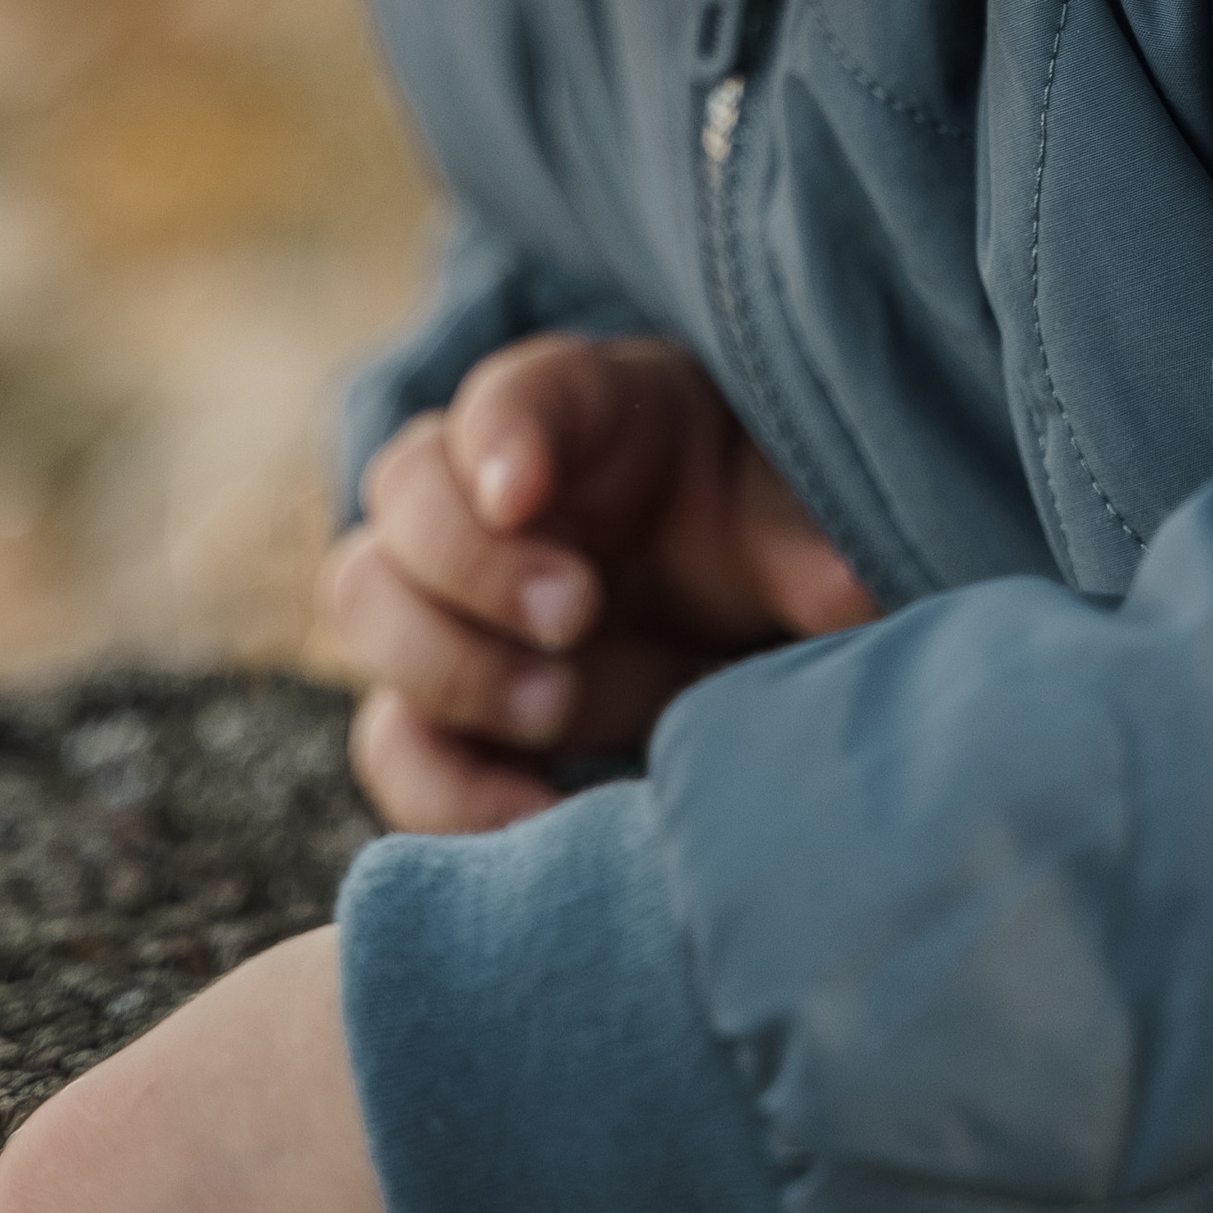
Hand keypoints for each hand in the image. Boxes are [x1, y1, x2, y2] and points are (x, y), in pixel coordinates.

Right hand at [320, 332, 875, 832]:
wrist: (742, 613)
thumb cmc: (757, 521)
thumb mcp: (789, 513)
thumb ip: (801, 543)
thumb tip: (847, 587)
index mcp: (581, 411)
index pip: (514, 394)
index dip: (502, 435)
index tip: (521, 491)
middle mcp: (487, 493)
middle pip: (404, 490)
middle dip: (471, 560)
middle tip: (578, 612)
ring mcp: (452, 599)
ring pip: (365, 598)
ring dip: (445, 660)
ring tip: (557, 709)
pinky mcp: (449, 707)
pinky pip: (397, 742)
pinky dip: (442, 788)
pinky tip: (532, 818)